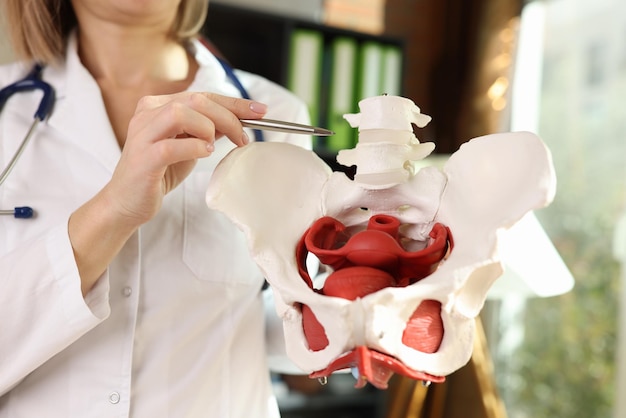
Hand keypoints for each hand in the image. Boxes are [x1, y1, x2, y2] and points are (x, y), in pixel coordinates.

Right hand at [104, 91, 266, 226]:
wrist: (127, 203)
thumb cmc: (159, 173)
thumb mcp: (188, 146)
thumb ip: (207, 130)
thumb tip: (239, 119)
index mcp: (158, 106)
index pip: (203, 95)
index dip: (235, 102)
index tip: (261, 111)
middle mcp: (148, 113)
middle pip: (197, 100)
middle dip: (229, 116)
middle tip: (244, 138)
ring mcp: (143, 134)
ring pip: (182, 114)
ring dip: (209, 129)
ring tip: (215, 148)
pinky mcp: (143, 158)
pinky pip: (172, 146)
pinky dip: (195, 147)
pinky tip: (204, 154)